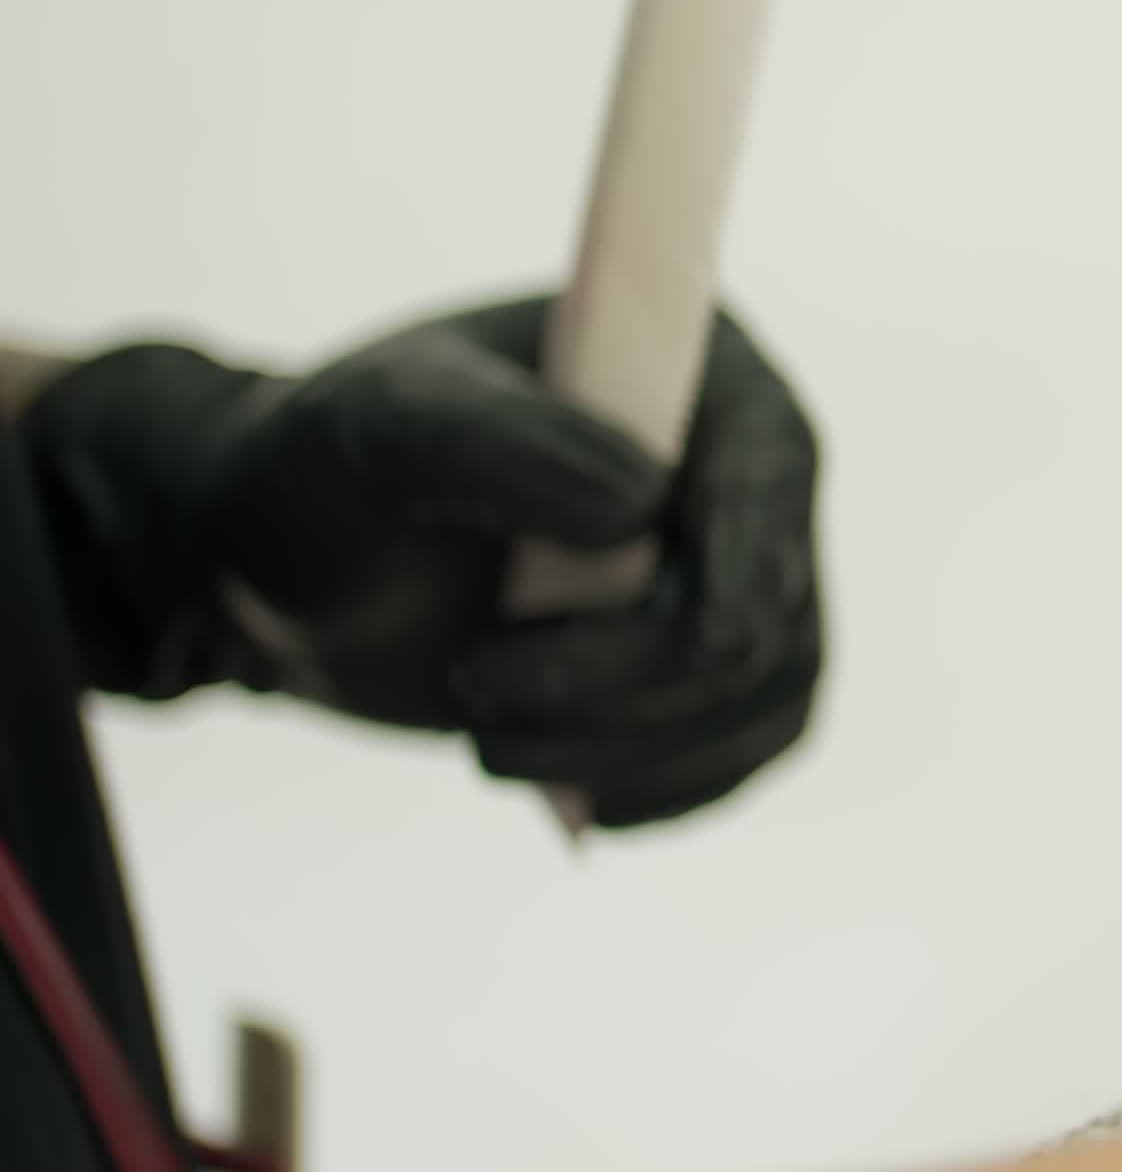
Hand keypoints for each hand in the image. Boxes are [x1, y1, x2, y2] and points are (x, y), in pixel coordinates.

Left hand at [27, 296, 822, 827]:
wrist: (303, 554)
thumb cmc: (340, 463)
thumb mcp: (387, 425)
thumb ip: (505, 444)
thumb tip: (642, 510)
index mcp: (700, 377)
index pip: (768, 483)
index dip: (716, 576)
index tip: (580, 645)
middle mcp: (746, 473)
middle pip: (765, 612)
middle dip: (627, 683)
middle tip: (479, 690)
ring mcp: (741, 574)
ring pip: (766, 696)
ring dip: (634, 750)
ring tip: (493, 748)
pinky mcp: (718, 669)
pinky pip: (747, 749)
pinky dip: (664, 789)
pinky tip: (570, 794)